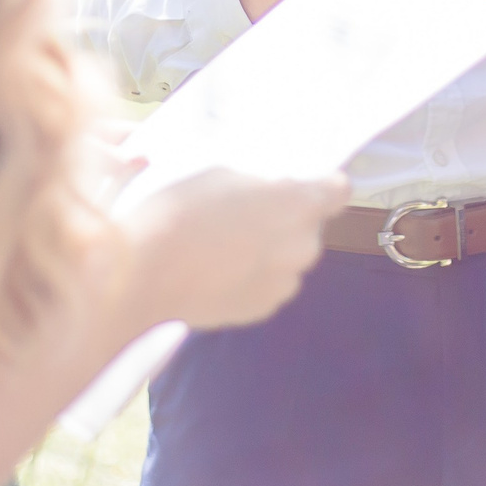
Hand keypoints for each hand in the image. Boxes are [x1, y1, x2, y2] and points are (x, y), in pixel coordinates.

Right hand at [115, 166, 348, 332]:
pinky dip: (253, 278)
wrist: (146, 274)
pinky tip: (219, 271)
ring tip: (227, 246)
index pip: (338, 190)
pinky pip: (269, 285)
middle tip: (246, 214)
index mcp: (299, 204)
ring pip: (289, 259)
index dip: (323, 184)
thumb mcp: (223, 175)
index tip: (301, 184)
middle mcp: (303, 247)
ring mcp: (284, 284)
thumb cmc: (182, 211)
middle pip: (310, 227)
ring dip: (271, 251)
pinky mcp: (263, 311)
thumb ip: (259, 186)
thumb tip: (269, 196)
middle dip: (287, 220)